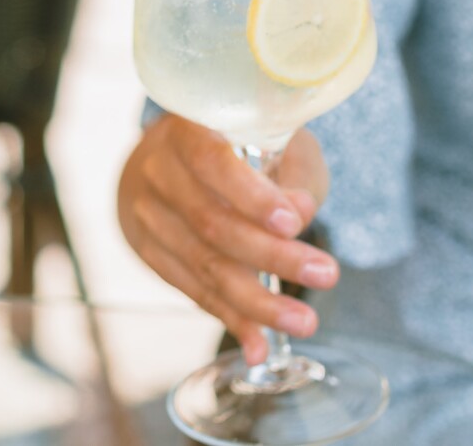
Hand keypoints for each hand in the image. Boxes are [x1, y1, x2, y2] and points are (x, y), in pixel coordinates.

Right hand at [118, 113, 337, 364]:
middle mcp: (158, 171)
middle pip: (212, 223)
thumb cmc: (234, 143)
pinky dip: (230, 319)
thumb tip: (300, 214)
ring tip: (303, 322)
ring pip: (204, 266)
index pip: (212, 162)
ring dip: (257, 301)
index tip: (293, 223)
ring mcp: (148, 215)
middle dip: (272, 256)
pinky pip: (193, 291)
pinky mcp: (151, 253)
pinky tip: (259, 344)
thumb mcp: (270, 137)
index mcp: (186, 128)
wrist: (164, 158)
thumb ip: (288, 173)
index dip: (251, 195)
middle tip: (325, 274)